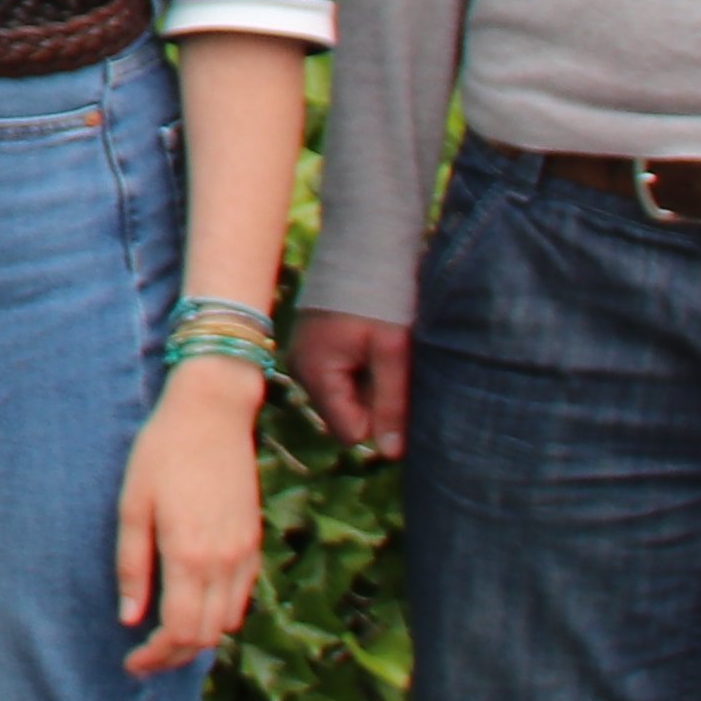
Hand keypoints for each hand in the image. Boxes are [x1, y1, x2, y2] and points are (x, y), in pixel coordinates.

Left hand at [114, 366, 265, 674]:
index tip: (132, 663)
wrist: (213, 411)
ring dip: (198, 638)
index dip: (155, 657)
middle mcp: (223, 561)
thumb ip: (132, 565)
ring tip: (166, 635)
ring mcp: (243, 552)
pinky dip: (219, 613)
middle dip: (173, 656)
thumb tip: (130, 618)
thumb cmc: (163, 451)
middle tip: (144, 657)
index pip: (178, 632)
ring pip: (227, 621)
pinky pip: (242, 596)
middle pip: (204, 637)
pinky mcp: (253, 540)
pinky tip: (194, 604)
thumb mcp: (132, 504)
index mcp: (188, 555)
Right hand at [290, 310, 410, 455]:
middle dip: (373, 399)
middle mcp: (301, 370)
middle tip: (391, 364)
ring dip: (367, 383)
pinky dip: (357, 367)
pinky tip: (369, 342)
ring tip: (380, 349)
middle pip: (344, 415)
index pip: (350, 431)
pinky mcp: (310, 346)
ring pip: (342, 395)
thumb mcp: (392, 350)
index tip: (398, 388)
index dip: (380, 419)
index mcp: (317, 374)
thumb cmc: (380, 297)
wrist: (362, 245)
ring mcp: (302, 357)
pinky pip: (336, 375)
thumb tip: (392, 454)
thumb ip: (392, 403)